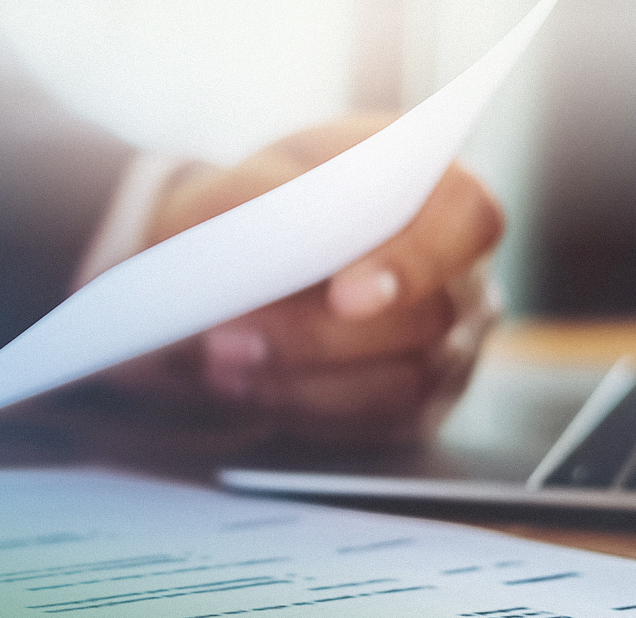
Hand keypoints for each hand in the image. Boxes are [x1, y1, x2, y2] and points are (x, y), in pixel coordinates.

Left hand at [0, 116, 500, 471]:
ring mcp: (431, 328)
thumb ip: (244, 215)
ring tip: (216, 361)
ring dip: (302, 377)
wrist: (174, 252)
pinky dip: (302, 408)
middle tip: (233, 343)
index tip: (343, 286)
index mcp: (412, 179)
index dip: (414, 253)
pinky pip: (376, 420)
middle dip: (323, 336)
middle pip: (432, 313)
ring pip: (403, 376)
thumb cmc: (198, 216)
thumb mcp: (207, 200)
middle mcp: (441, 256)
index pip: (460, 215)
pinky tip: (233, 381)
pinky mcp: (396, 390)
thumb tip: (269, 254)